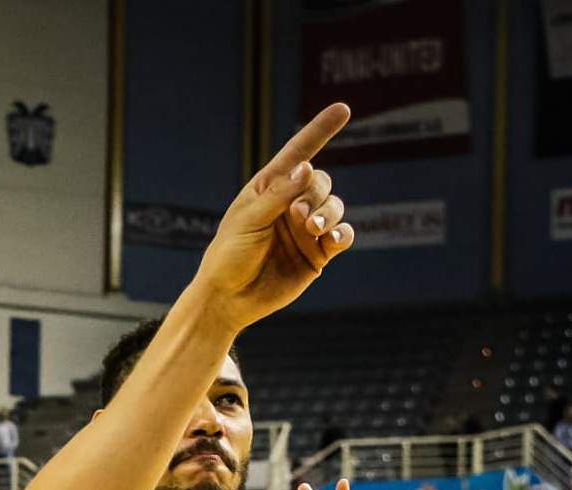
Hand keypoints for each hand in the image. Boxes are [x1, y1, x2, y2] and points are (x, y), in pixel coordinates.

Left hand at [192, 104, 354, 328]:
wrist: (228, 298)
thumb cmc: (228, 256)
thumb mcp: (248, 220)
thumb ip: (278, 195)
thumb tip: (307, 167)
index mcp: (269, 189)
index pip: (298, 154)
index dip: (319, 131)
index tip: (342, 109)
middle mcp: (291, 205)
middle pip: (321, 183)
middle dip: (316, 195)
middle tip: (299, 215)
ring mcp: (306, 230)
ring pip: (335, 207)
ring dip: (329, 214)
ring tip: (312, 229)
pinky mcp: (318, 254)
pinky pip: (343, 236)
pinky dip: (344, 234)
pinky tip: (334, 239)